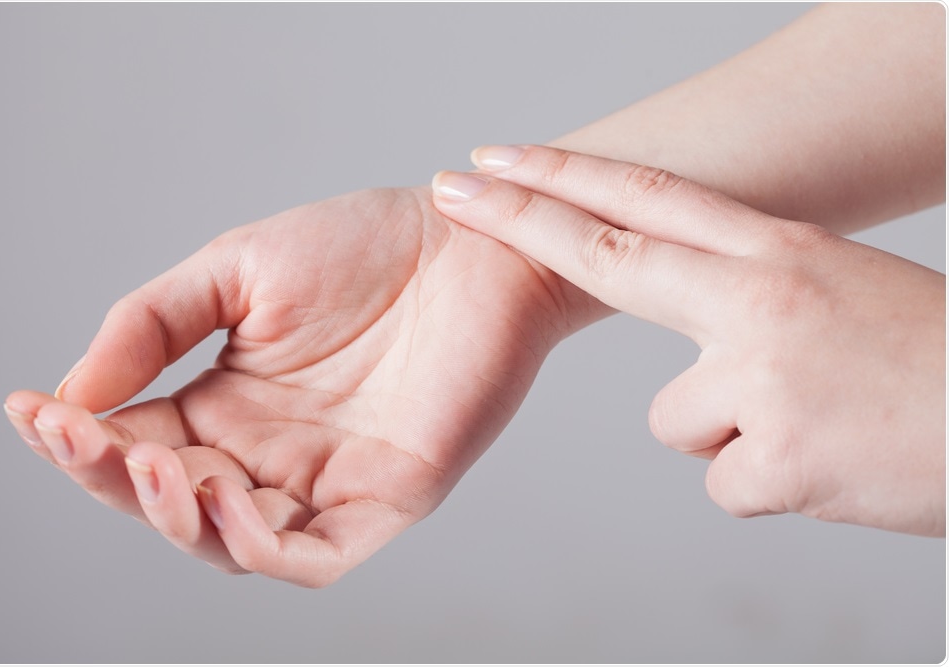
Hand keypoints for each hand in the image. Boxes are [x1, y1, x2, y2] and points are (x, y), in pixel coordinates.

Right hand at [4, 186, 598, 584]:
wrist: (472, 239)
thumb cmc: (365, 245)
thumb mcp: (236, 270)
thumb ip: (153, 325)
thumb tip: (71, 392)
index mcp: (228, 402)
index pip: (134, 443)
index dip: (78, 439)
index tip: (32, 408)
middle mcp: (270, 452)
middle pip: (171, 502)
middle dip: (115, 480)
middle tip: (83, 436)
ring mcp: (327, 480)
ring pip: (230, 543)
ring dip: (178, 517)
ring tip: (156, 461)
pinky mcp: (387, 497)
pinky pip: (313, 555)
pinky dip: (259, 547)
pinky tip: (222, 502)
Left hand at [433, 145, 945, 535]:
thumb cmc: (928, 361)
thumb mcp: (836, 293)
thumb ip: (744, 299)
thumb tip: (684, 354)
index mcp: (784, 252)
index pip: (650, 200)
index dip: (567, 177)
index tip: (500, 158)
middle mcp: (761, 302)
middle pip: (611, 255)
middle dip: (522, 220)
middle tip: (454, 191)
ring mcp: (762, 381)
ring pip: (674, 418)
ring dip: (728, 432)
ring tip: (813, 425)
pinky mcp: (773, 462)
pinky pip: (721, 479)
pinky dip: (764, 481)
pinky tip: (828, 466)